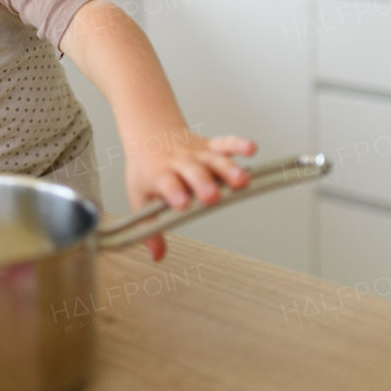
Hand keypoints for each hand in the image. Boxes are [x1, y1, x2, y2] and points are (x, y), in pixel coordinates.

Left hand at [124, 131, 256, 261]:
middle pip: (193, 172)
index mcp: (159, 175)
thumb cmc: (146, 170)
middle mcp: (179, 163)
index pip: (167, 183)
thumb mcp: (139, 198)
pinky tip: (251, 149)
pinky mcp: (209, 146)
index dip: (174, 192)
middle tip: (212, 196)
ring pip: (213, 160)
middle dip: (203, 183)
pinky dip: (237, 144)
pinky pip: (224, 143)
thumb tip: (157, 256)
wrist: (148, 135)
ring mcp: (196, 154)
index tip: (182, 204)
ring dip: (228, 169)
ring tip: (242, 181)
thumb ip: (149, 227)